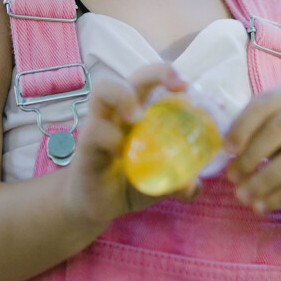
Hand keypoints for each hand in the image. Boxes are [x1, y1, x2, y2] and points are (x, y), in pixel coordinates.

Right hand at [64, 64, 194, 226]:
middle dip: (156, 73)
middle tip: (176, 87)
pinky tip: (119, 154)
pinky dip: (110, 138)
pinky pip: (95, 131)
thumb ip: (178, 182)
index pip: (153, 81)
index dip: (169, 75)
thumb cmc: (128, 183)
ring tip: (136, 118)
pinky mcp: (86, 144)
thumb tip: (194, 186)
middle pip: (134, 76)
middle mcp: (120, 112)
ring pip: (102, 91)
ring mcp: (100, 124)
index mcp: (141, 113)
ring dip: (123, 96)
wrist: (94, 206)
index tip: (186, 85)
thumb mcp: (159, 183)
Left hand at [224, 84, 280, 213]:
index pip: (264, 105)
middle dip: (251, 155)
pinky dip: (280, 196)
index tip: (226, 149)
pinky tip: (261, 205)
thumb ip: (252, 128)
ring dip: (264, 180)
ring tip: (242, 195)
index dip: (243, 127)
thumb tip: (222, 148)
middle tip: (231, 176)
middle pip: (279, 129)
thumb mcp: (274, 122)